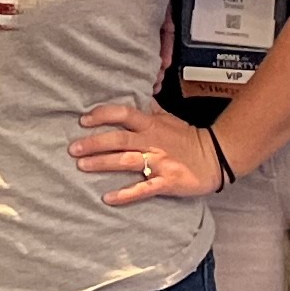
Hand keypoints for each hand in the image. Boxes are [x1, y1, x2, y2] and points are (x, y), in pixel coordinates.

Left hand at [70, 100, 226, 206]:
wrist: (216, 156)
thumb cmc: (188, 138)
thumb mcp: (167, 118)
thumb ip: (148, 108)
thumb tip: (134, 92)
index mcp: (151, 124)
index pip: (123, 114)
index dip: (102, 115)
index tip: (83, 120)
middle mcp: (152, 142)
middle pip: (119, 139)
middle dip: (94, 143)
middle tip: (73, 149)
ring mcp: (159, 162)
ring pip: (126, 161)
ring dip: (103, 164)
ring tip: (82, 166)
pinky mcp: (167, 181)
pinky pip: (143, 188)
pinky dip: (125, 194)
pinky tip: (108, 198)